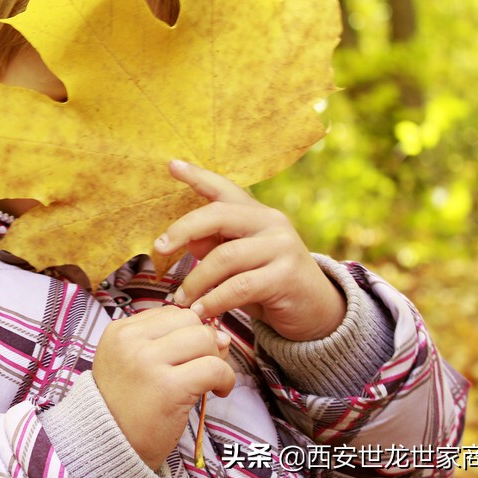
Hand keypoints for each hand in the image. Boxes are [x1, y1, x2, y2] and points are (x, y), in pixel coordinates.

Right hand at [92, 305, 234, 469]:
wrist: (109, 445)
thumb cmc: (125, 404)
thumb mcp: (130, 362)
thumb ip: (165, 342)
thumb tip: (218, 333)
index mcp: (119, 331)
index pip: (170, 313)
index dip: (188, 332)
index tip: (188, 355)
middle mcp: (130, 341)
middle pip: (190, 321)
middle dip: (205, 341)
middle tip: (203, 366)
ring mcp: (148, 362)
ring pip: (204, 338)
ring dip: (217, 358)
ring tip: (211, 379)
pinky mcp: (169, 387)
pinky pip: (214, 367)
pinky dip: (225, 378)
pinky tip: (219, 391)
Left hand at [155, 160, 345, 341]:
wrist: (318, 312)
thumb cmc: (269, 285)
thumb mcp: (241, 263)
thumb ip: (217, 247)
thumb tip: (189, 241)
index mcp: (256, 213)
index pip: (224, 188)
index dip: (197, 176)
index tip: (172, 164)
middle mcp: (270, 222)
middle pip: (217, 215)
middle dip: (182, 230)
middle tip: (159, 249)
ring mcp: (281, 247)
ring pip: (225, 257)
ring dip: (196, 280)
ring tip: (181, 299)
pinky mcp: (286, 276)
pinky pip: (239, 286)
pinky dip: (214, 300)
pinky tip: (201, 311)